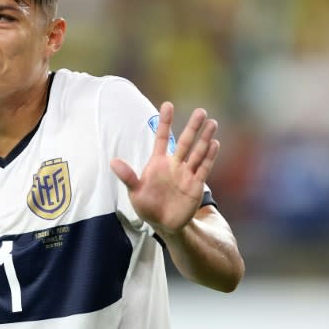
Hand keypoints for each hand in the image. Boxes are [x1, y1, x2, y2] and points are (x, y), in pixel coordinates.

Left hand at [110, 102, 219, 236]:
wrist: (162, 224)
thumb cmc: (147, 205)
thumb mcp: (134, 191)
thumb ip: (128, 176)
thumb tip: (113, 161)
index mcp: (157, 162)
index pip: (161, 137)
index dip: (165, 122)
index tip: (168, 105)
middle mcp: (174, 165)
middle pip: (184, 142)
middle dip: (192, 127)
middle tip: (201, 111)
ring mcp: (186, 174)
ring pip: (197, 152)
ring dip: (205, 139)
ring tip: (212, 123)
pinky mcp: (196, 185)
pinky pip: (203, 168)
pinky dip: (209, 157)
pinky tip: (215, 144)